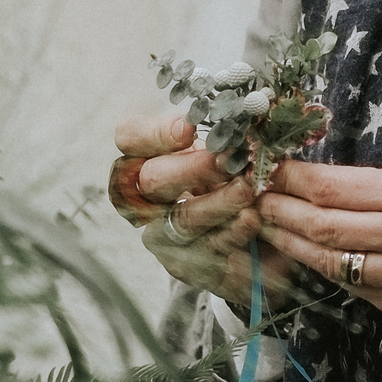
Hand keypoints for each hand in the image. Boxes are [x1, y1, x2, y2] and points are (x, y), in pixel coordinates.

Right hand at [109, 112, 272, 305]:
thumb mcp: (222, 151)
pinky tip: (251, 220)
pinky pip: (206, 249)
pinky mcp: (184, 265)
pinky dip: (231, 232)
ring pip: (182, 218)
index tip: (189, 129)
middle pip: (151, 179)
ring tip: (247, 190)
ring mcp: (161, 234)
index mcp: (145, 157)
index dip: (154, 133)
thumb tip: (240, 117)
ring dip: (217, 202)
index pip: (129, 137)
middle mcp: (144, 197)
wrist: (251, 240)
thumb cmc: (229, 178)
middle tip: (228, 160)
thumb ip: (221, 136)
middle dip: (191, 169)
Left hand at [257, 160, 381, 323]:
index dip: (293, 178)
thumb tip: (318, 179)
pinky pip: (349, 288)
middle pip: (322, 225)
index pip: (334, 187)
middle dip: (280, 210)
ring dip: (290, 244)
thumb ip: (378, 184)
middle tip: (255, 198)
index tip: (270, 168)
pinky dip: (323, 269)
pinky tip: (307, 255)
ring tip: (268, 227)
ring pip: (328, 262)